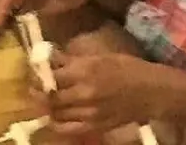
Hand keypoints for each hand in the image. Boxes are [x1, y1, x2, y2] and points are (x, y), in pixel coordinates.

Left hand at [46, 50, 178, 135]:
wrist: (151, 92)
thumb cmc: (128, 68)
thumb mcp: (101, 57)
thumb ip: (75, 60)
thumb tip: (52, 58)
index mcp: (87, 70)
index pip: (52, 74)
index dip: (40, 73)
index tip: (36, 71)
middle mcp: (85, 92)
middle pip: (50, 96)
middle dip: (39, 91)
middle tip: (35, 86)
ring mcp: (89, 112)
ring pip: (56, 113)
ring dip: (46, 106)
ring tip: (43, 99)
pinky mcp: (94, 126)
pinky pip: (67, 128)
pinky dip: (56, 123)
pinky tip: (53, 116)